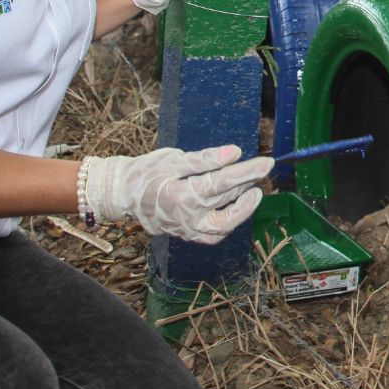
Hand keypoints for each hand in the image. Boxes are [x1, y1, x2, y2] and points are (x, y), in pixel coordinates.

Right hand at [84, 144, 271, 243]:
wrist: (121, 195)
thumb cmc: (145, 173)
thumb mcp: (173, 159)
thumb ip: (205, 159)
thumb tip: (235, 153)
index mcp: (182, 196)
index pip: (224, 183)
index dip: (248, 171)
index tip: (267, 163)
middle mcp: (187, 218)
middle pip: (228, 203)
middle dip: (249, 185)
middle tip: (263, 170)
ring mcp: (187, 231)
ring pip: (224, 226)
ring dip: (243, 208)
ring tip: (253, 189)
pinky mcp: (186, 235)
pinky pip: (213, 235)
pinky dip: (228, 222)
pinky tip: (236, 206)